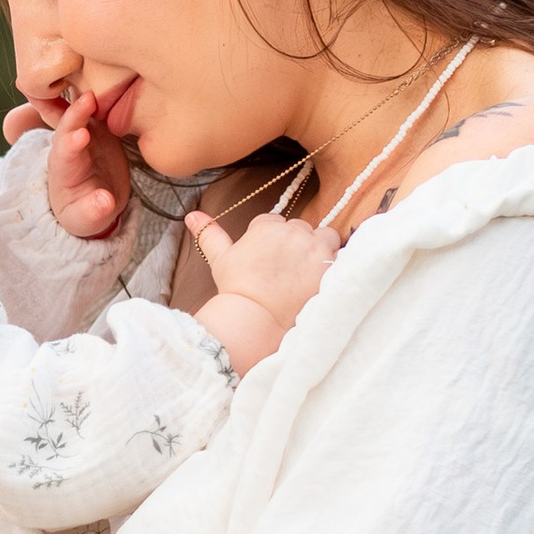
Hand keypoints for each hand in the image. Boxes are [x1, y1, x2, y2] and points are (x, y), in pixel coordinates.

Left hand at [1, 86, 130, 240]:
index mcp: (64, 170)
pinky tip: (106, 73)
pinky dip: (100, 92)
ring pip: (80, 111)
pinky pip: (96, 106)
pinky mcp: (99, 126)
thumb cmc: (85, 212)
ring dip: (84, 97)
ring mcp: (84, 133)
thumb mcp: (86, 220)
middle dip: (75, 114)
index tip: (81, 137)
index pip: (64, 156)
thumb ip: (93, 212)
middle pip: (67, 128)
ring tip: (95, 82)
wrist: (93, 202)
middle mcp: (69, 146)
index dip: (71, 145)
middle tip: (87, 100)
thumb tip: (104, 202)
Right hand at [186, 204, 339, 341]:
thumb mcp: (220, 260)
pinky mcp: (330, 266)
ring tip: (308, 274)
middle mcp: (293, 231)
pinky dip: (335, 266)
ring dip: (320, 249)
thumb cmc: (236, 290)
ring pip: (325, 237)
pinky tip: (323, 281)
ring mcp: (313, 247)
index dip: (274, 242)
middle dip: (297, 245)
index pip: (276, 223)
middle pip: (302, 229)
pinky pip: (341, 256)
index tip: (270, 262)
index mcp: (267, 226)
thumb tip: (192, 215)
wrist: (255, 318)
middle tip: (288, 272)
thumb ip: (209, 234)